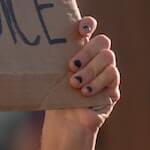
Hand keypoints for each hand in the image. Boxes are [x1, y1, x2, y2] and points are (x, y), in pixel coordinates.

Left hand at [46, 17, 119, 134]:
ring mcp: (107, 72)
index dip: (88, 24)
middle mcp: (95, 59)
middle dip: (87, 52)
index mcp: (79, 51)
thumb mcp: (51, 76)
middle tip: (70, 66)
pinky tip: (85, 93)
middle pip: (102, 41)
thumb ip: (52, 60)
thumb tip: (36, 43)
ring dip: (90, 70)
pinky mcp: (113, 88)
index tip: (82, 29)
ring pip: (108, 57)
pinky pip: (112, 75)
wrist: (64, 124)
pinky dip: (97, 83)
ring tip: (74, 84)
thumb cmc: (54, 97)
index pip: (88, 29)